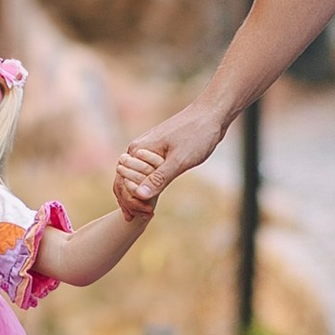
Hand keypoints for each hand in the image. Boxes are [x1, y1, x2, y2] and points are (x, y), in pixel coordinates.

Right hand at [113, 99, 227, 219]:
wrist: (211, 115)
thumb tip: (140, 195)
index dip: (131, 201)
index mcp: (138, 149)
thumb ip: (160, 178)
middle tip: (137, 219)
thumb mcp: (180, 159)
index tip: (147, 213)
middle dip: (128, 201)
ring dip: (133, 196)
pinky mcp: (157, 153)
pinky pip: (143, 173)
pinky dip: (142, 188)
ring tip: (138, 215)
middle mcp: (137, 149)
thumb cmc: (196, 134)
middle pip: (123, 180)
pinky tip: (147, 201)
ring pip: (131, 177)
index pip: (123, 181)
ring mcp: (146, 151)